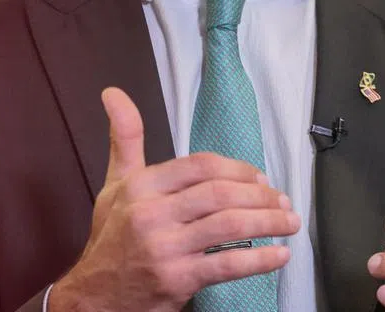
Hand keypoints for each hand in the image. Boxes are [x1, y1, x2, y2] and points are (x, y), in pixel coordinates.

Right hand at [49, 87, 299, 311]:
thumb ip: (125, 139)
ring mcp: (165, 248)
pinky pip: (228, 265)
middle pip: (220, 193)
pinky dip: (260, 260)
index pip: (200, 165)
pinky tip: (279, 255)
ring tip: (289, 222)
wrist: (94, 297)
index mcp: (141, 186)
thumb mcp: (114, 185)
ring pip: (229, 225)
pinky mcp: (178, 280)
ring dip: (268, 222)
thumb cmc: (112, 238)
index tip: (259, 178)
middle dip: (260, 196)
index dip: (238, 169)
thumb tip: (114, 93)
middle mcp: (151, 214)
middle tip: (282, 201)